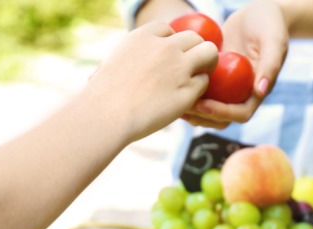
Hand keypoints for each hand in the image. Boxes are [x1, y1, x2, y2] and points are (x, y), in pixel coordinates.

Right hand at [85, 21, 217, 142]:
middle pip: (194, 37)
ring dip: (207, 64)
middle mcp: (165, 47)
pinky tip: (188, 98)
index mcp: (144, 36)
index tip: (167, 57)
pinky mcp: (187, 91)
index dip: (171, 43)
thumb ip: (131, 56)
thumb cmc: (103, 95)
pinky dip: (199, 89)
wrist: (107, 115)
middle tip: (190, 66)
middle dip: (194, 50)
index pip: (168, 29)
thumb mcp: (113, 62)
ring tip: (198, 77)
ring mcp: (179, 68)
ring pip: (209, 53)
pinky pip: (204, 82)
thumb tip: (132, 62)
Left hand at [182, 0, 288, 128]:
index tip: (204, 105)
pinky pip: (201, 91)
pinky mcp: (216, 76)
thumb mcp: (273, 40)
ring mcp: (227, 87)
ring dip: (193, 111)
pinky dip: (188, 91)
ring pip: (209, 109)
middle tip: (184, 107)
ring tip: (174, 103)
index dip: (222, 114)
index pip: (241, 114)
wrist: (259, 12)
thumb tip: (260, 91)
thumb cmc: (269, 24)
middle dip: (203, 117)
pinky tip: (173, 85)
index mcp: (257, 91)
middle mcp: (241, 93)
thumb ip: (270, 64)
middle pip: (222, 118)